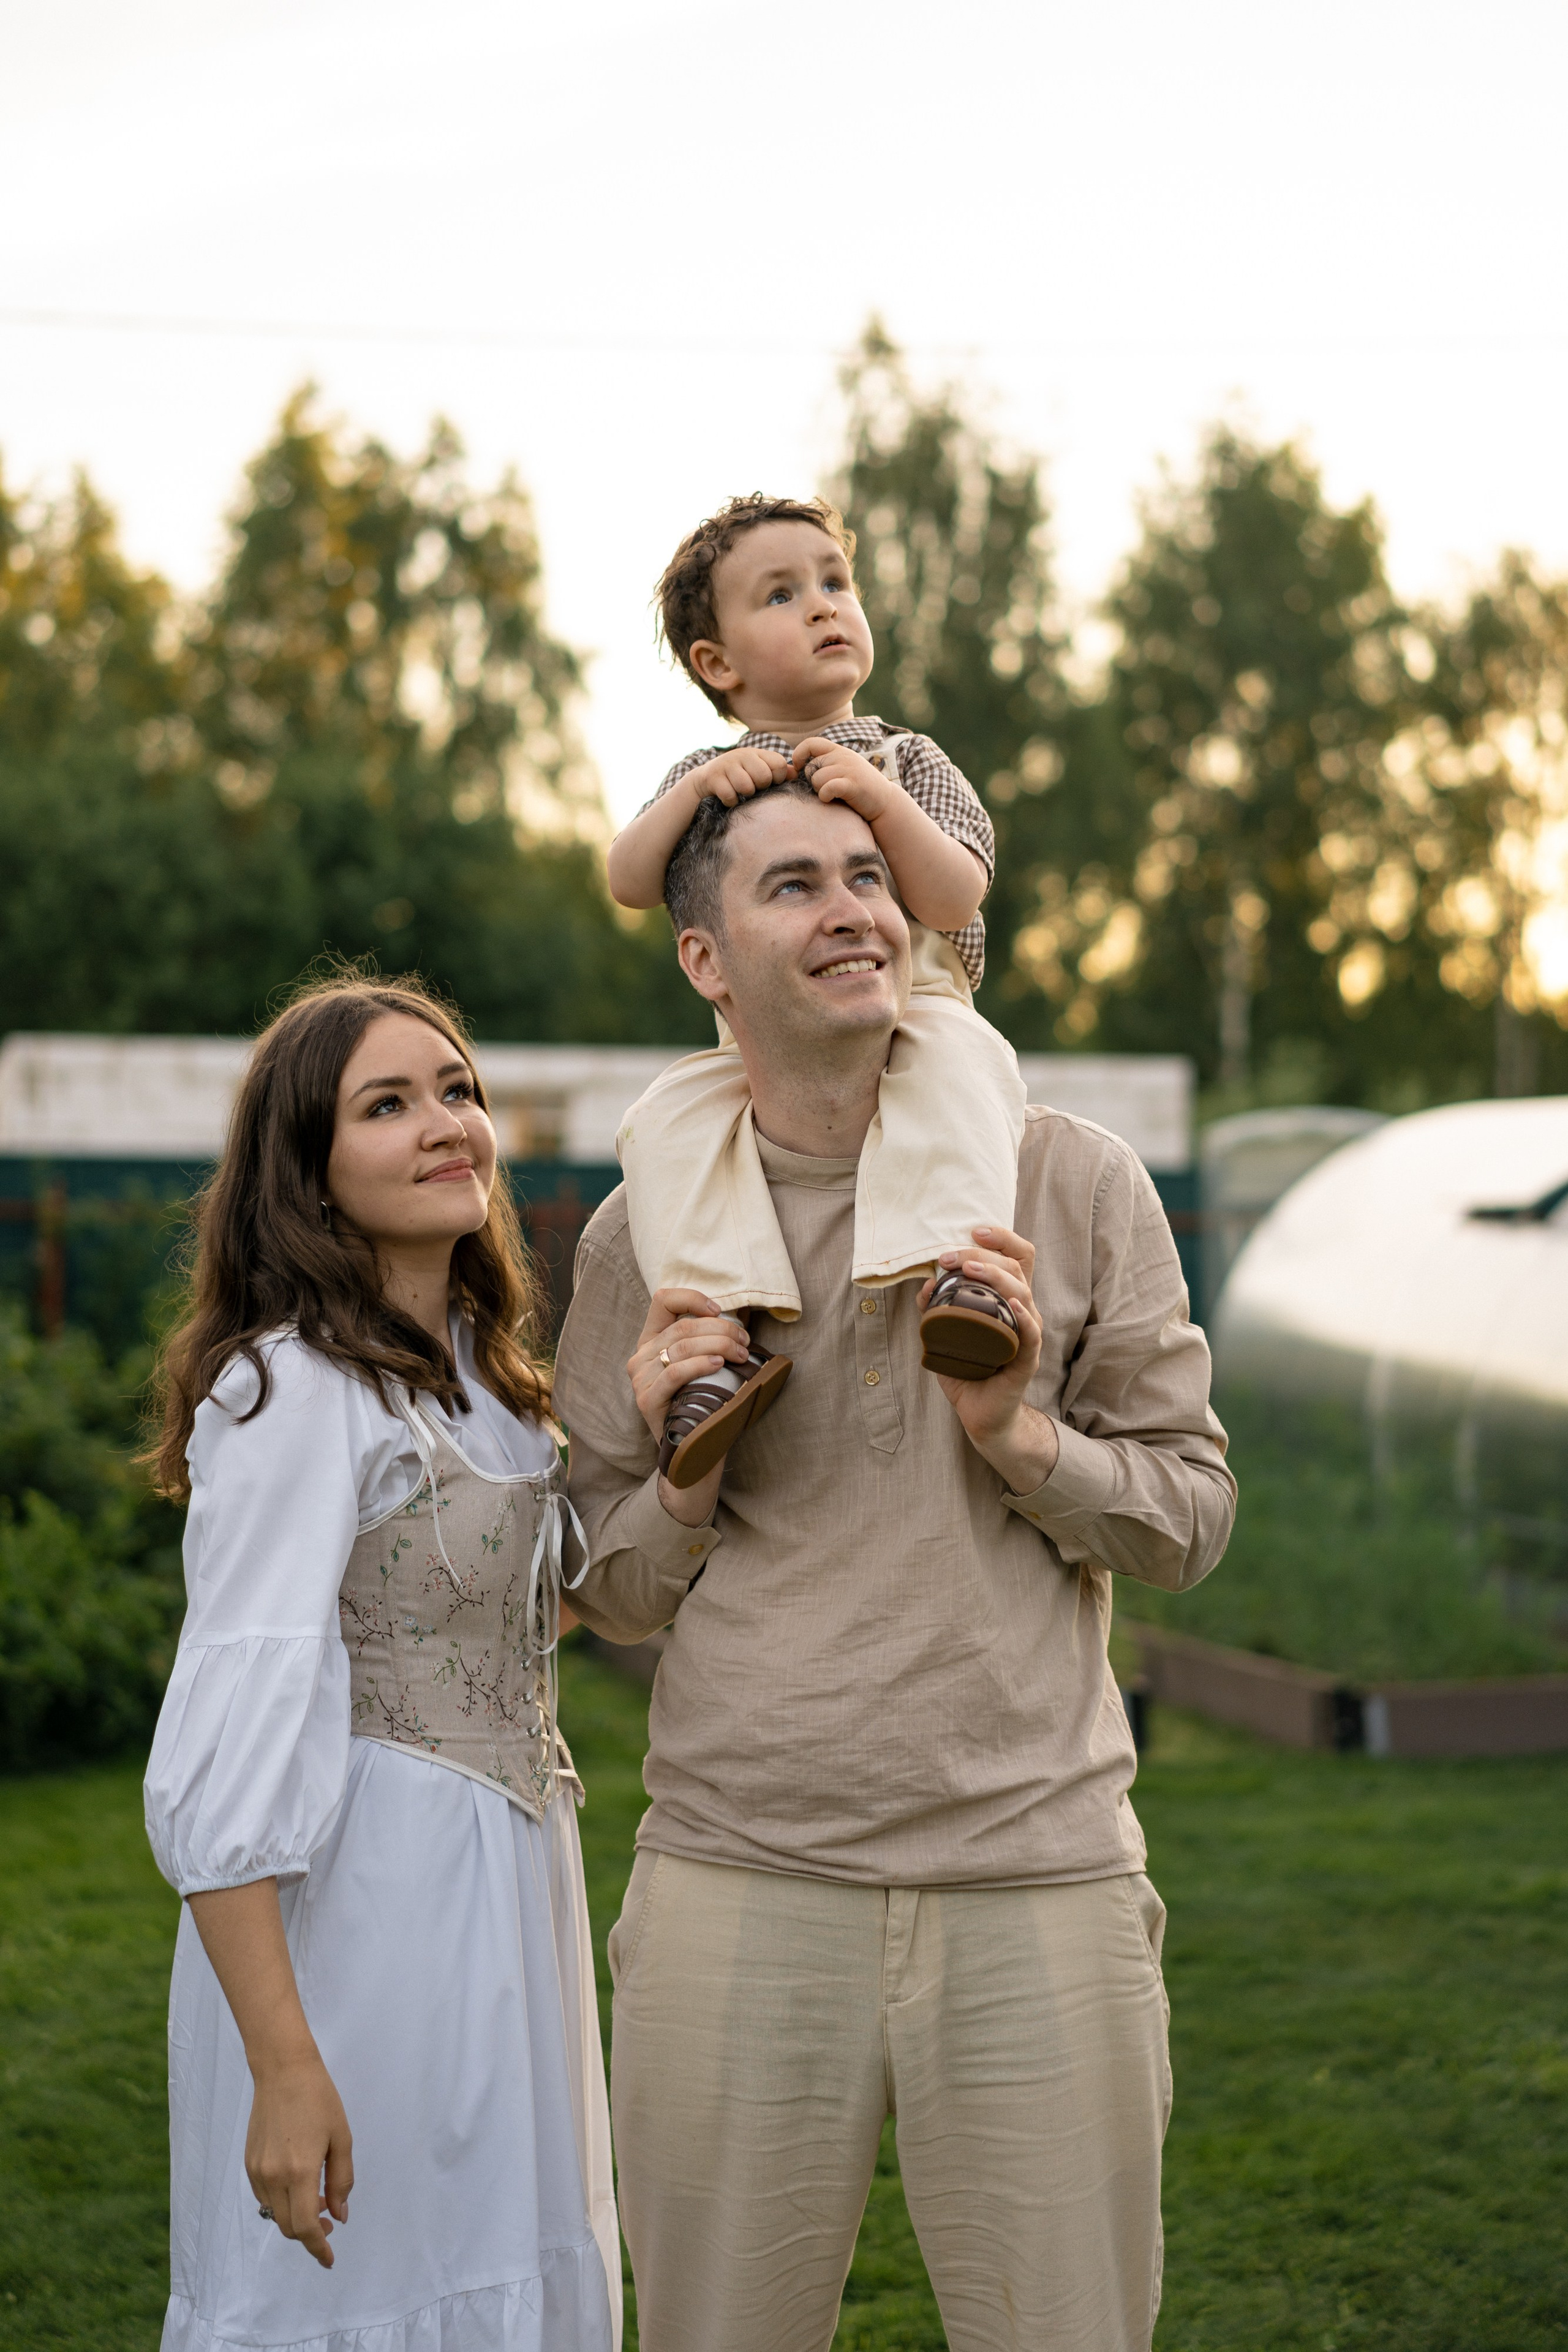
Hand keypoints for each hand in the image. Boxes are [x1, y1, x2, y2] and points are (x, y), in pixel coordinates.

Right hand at [245, 2050, 352, 2269]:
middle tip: (330, 2221)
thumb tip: (339, 2215)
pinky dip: (282, 2201)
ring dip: (295, 2217)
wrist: (282, 2071)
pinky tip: (297, 2184)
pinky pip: (265, 2197)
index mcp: (299, 2171)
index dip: (318, 2248)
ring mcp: (257, 2171)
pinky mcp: (249, 2163)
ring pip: (275, 2213)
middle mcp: (273, 2177)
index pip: (306, 2227)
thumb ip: (341, 2181)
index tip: (329, 2260)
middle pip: (288, 2226)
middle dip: (309, 2234)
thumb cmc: (318, 2099)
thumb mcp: (341, 2138)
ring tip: (317, 2197)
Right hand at [628, 1287, 750, 1525]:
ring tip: (741, 1354)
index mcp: (651, 1341)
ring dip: (719, 1345)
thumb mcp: (704, 1365)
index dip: (693, 1298)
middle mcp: (640, 1356)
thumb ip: (710, 1339)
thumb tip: (742, 1316)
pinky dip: (701, 1364)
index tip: (720, 1312)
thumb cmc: (704, 1403)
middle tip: (745, 1342)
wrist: (692, 1452)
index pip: (663, 1300)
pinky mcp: (646, 1400)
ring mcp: (640, 1379)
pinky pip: (675, 1372)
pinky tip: (720, 1365)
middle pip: (682, 1326)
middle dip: (721, 1329)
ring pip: (682, 1346)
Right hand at [687, 748, 794, 807]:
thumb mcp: (757, 770)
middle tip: (752, 788)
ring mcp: (727, 765)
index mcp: (757, 753)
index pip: (779, 764)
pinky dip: (730, 801)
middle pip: (764, 776)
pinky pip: (730, 795)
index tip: (769, 783)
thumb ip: (777, 771)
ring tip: (739, 793)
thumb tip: (796, 774)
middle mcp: (742, 755)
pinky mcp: (713, 777)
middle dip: (759, 788)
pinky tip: (728, 797)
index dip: (777, 778)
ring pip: (746, 786)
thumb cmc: (738, 777)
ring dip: (744, 795)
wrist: (705, 780)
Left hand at [788, 737, 896, 822]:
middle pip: (811, 767)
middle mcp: (843, 756)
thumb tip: (793, 768)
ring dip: (818, 790)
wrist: (885, 802)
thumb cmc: (859, 789)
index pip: (810, 743)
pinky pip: (827, 788)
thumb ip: (824, 764)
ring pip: (816, 778)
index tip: (800, 769)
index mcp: (839, 751)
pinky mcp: (853, 784)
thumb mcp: (842, 768)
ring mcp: (849, 769)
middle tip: (824, 789)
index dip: (799, 755)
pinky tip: (830, 799)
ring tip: (831, 795)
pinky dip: (824, 796)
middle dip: (812, 781)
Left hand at [916, 1227, 1060, 1493]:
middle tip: (949, 1256)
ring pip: (1024, 1294)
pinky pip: (1032, 1335)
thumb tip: (925, 1283)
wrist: (981, 1414)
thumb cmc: (969, 1369)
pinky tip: (1015, 1307)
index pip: (1017, 1257)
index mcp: (1009, 1299)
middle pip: (1016, 1269)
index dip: (1002, 1238)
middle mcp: (1024, 1311)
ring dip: (996, 1276)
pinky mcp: (1027, 1360)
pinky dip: (1025, 1318)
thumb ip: (936, 1308)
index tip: (973, 1230)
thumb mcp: (946, 1333)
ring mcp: (1027, 1334)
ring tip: (968, 1269)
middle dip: (982, 1255)